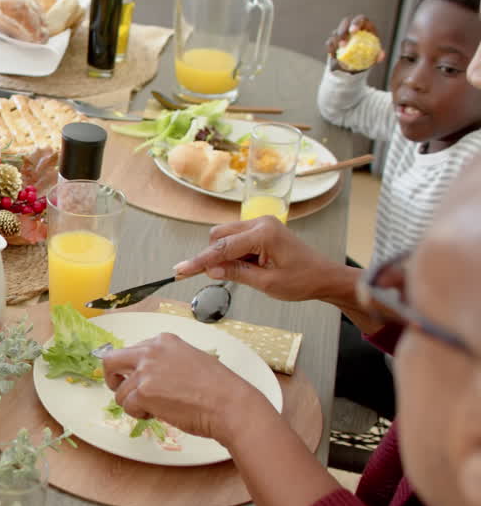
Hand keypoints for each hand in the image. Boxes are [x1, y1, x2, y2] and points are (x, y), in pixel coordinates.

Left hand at [101, 334, 272, 444]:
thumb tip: (148, 373)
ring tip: (156, 408)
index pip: (132, 350)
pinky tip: (158, 414)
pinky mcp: (143, 392)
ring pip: (119, 391)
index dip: (132, 369)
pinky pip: (127, 406)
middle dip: (112, 378)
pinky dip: (138, 414)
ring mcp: (145, 371)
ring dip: (133, 403)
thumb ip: (166, 361)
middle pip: (111, 361)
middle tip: (121, 390)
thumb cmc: (217, 388)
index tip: (137, 379)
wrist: (229, 405)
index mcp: (163, 341)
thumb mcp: (190, 359)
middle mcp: (151, 351)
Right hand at [173, 217, 339, 301]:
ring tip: (242, 273)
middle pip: (219, 236)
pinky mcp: (262, 229)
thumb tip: (210, 270)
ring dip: (223, 255)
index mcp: (263, 234)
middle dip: (212, 256)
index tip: (180, 270)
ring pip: (225, 236)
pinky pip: (237, 238)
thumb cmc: (302, 281)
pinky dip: (234, 253)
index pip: (222, 248)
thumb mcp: (267, 283)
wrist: (325, 276)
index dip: (199, 261)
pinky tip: (246, 267)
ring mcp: (262, 224)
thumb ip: (237, 273)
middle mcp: (260, 222)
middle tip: (215, 277)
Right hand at [326, 14, 384, 68]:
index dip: (356, 23)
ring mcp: (342, 34)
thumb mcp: (376, 55)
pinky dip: (330, 48)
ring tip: (339, 50)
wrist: (357, 63)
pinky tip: (333, 54)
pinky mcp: (334, 42)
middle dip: (342, 31)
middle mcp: (352, 27)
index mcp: (364, 26)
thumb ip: (379, 55)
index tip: (353, 31)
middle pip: (345, 22)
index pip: (360, 19)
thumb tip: (381, 56)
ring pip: (336, 32)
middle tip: (343, 43)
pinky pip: (329, 42)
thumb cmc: (369, 56)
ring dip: (336, 41)